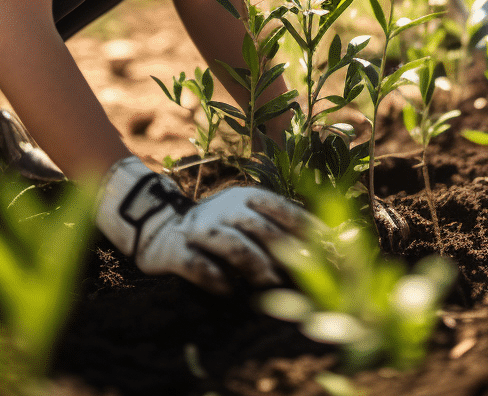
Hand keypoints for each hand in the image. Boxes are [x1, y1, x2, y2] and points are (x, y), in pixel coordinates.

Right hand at [95, 156, 310, 293]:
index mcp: (244, 197)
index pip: (278, 206)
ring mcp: (199, 229)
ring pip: (231, 244)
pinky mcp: (176, 251)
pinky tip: (228, 291)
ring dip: (254, 264)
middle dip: (283, 249)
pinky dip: (214, 278)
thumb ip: (276, 227)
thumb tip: (325, 245)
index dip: (304, 224)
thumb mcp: (245, 217)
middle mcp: (222, 208)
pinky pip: (197, 264)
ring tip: (270, 283)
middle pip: (258, 226)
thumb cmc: (218, 228)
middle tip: (304, 271)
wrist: (158, 228)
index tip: (329, 244)